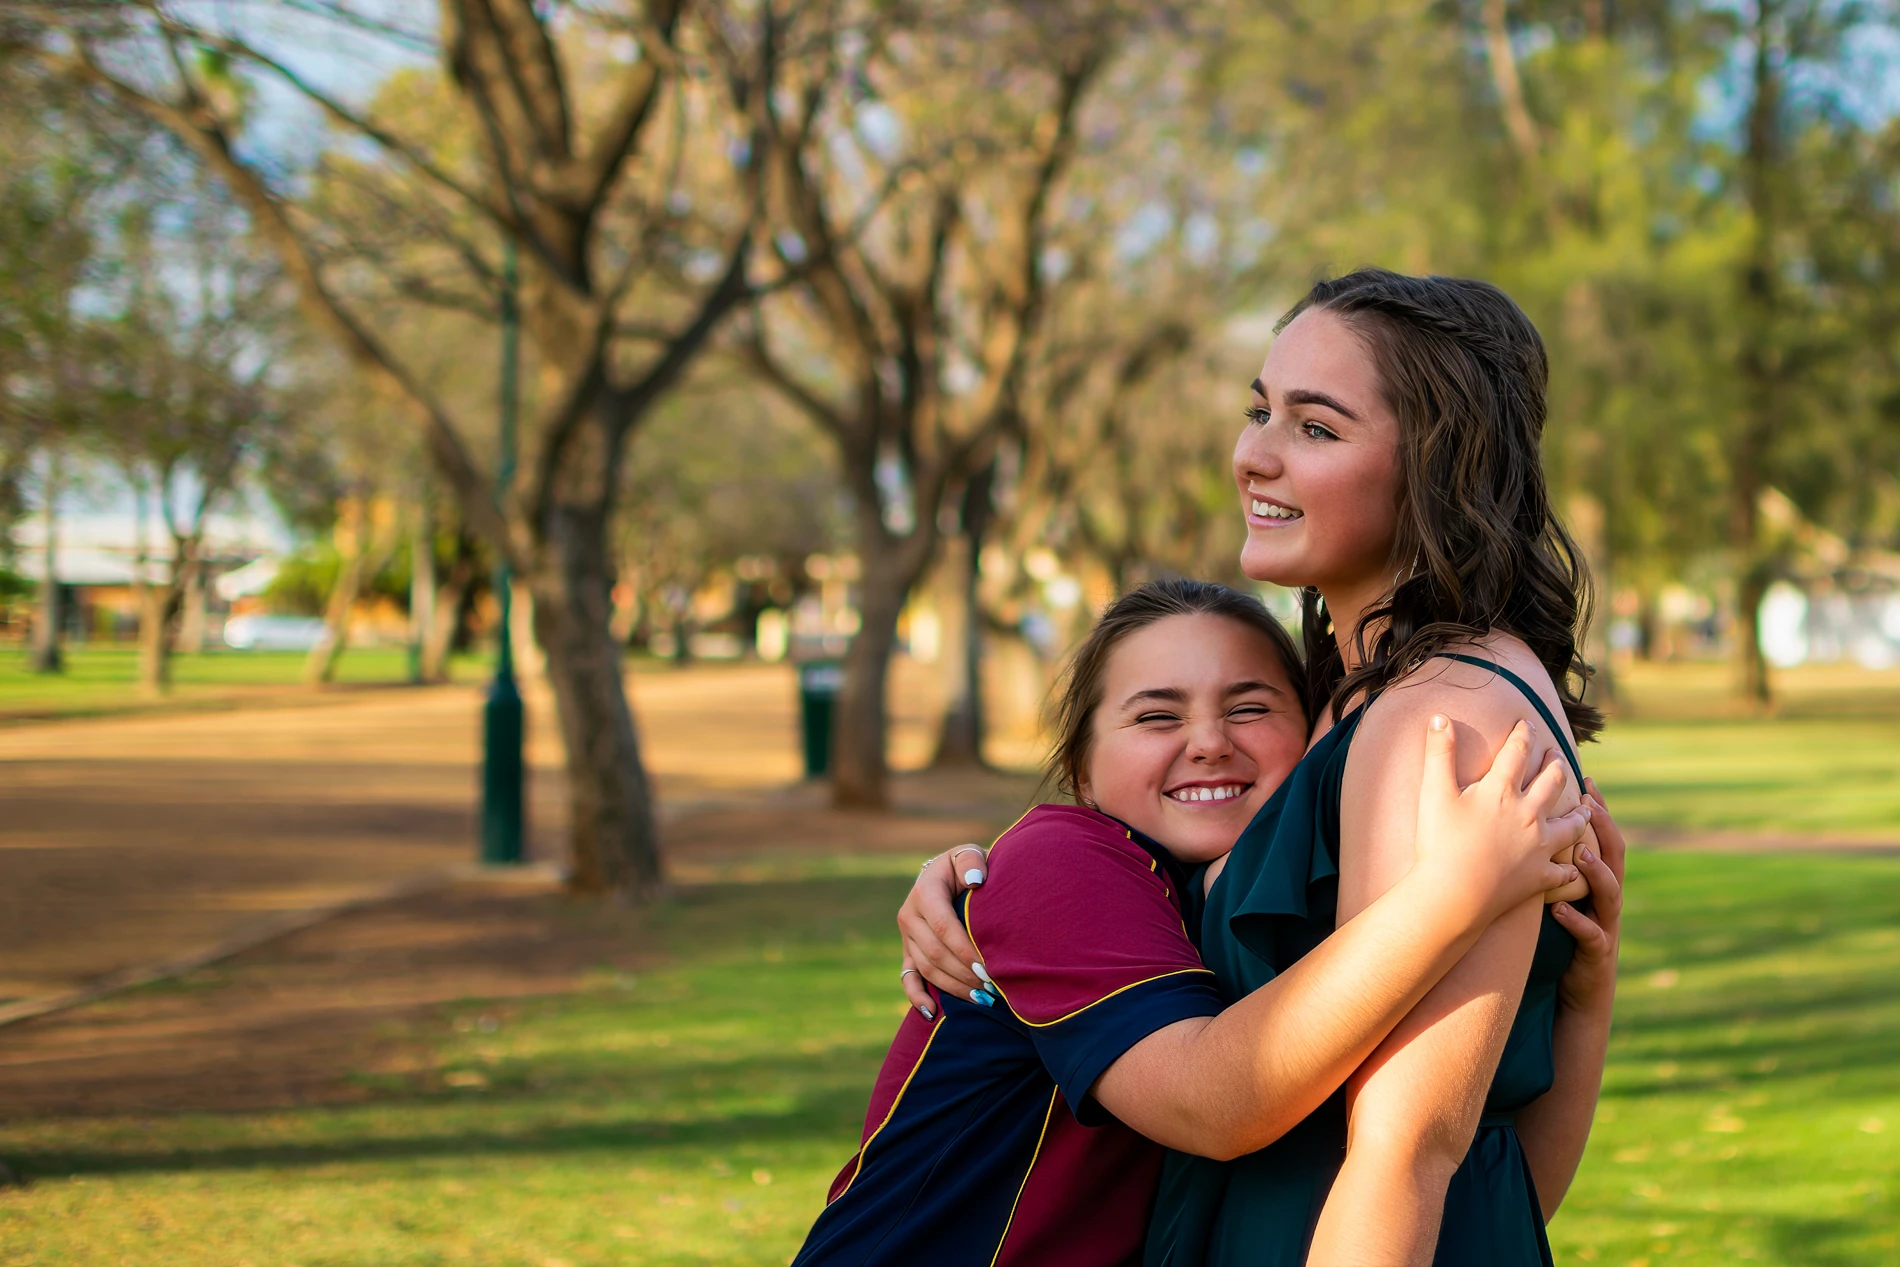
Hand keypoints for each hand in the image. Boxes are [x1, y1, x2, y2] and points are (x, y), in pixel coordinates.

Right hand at [898, 844, 992, 1016]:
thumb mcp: (969, 854)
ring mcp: (906, 936)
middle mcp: (909, 915)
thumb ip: (972, 862)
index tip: (988, 968)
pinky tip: (933, 1012)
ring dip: (955, 987)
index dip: (964, 949)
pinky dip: (917, 998)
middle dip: (965, 973)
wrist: (948, 875)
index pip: (943, 926)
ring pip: (927, 969)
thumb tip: (975, 880)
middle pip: (935, 952)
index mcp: (925, 890)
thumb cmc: (967, 866)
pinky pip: (908, 979)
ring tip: (984, 998)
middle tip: (994, 987)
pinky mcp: (908, 952)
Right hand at [1413, 715, 1589, 922]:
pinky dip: (1571, 867)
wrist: (1453, 895)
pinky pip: (1564, 871)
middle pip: (1552, 782)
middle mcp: (1528, 814)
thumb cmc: (1439, 842)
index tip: (1528, 723)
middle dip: (1556, 765)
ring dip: (1579, 812)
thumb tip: (1438, 716)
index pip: (1518, 752)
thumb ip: (1438, 752)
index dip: (1524, 734)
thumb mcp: (1433, 791)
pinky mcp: (1540, 876)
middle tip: (1557, 756)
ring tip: (1584, 806)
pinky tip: (1574, 865)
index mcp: (1502, 790)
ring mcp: (1538, 847)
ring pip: (1571, 824)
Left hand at [1551, 778, 1623, 1014]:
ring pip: (1611, 893)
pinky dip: (1576, 921)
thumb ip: (1549, 865)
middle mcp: (1606, 900)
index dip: (1599, 810)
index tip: (1586, 779)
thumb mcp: (1557, 895)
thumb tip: (1522, 829)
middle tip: (1589, 803)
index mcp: (1597, 883)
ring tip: (1580, 853)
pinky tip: (1557, 909)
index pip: (1602, 838)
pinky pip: (1591, 935)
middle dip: (1605, 828)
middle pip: (1615, 856)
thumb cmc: (1563, 937)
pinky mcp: (1596, 954)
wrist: (1579, 992)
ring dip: (1597, 872)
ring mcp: (1606, 926)